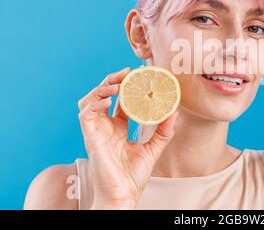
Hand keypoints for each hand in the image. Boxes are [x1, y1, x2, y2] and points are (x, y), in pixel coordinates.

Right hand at [77, 67, 177, 208]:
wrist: (124, 195)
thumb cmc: (133, 176)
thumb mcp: (154, 148)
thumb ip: (163, 130)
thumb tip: (175, 110)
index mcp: (118, 127)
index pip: (120, 99)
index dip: (127, 85)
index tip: (140, 74)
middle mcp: (105, 126)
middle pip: (103, 95)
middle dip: (113, 80)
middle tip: (129, 72)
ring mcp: (96, 131)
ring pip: (90, 100)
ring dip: (101, 88)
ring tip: (117, 83)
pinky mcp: (90, 137)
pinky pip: (85, 114)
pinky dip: (94, 103)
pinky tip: (108, 100)